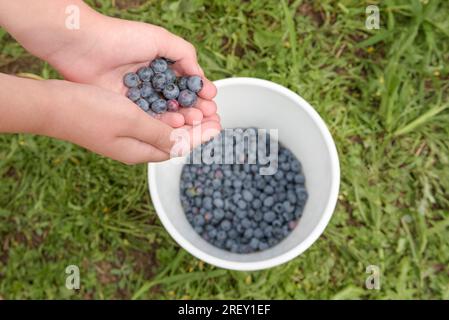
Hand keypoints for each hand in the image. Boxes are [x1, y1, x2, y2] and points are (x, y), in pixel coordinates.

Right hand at [37, 79, 219, 163]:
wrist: (53, 105)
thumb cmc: (90, 111)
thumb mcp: (131, 121)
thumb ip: (160, 134)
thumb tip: (185, 146)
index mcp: (140, 151)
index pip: (179, 147)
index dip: (201, 136)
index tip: (218, 126)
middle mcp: (136, 148)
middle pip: (174, 141)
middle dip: (196, 130)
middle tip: (215, 117)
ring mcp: (127, 137)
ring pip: (164, 131)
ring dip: (184, 122)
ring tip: (201, 110)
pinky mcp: (120, 125)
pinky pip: (152, 123)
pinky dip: (167, 115)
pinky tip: (174, 106)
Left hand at [44, 14, 218, 127]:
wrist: (84, 46)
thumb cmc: (122, 38)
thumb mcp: (160, 39)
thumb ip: (185, 55)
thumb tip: (201, 77)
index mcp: (162, 66)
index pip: (186, 85)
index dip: (201, 94)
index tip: (212, 100)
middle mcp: (152, 84)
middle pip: (180, 102)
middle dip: (197, 109)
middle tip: (210, 116)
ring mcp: (140, 97)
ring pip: (167, 112)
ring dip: (185, 118)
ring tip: (198, 121)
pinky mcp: (127, 108)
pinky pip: (150, 119)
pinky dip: (164, 122)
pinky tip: (177, 123)